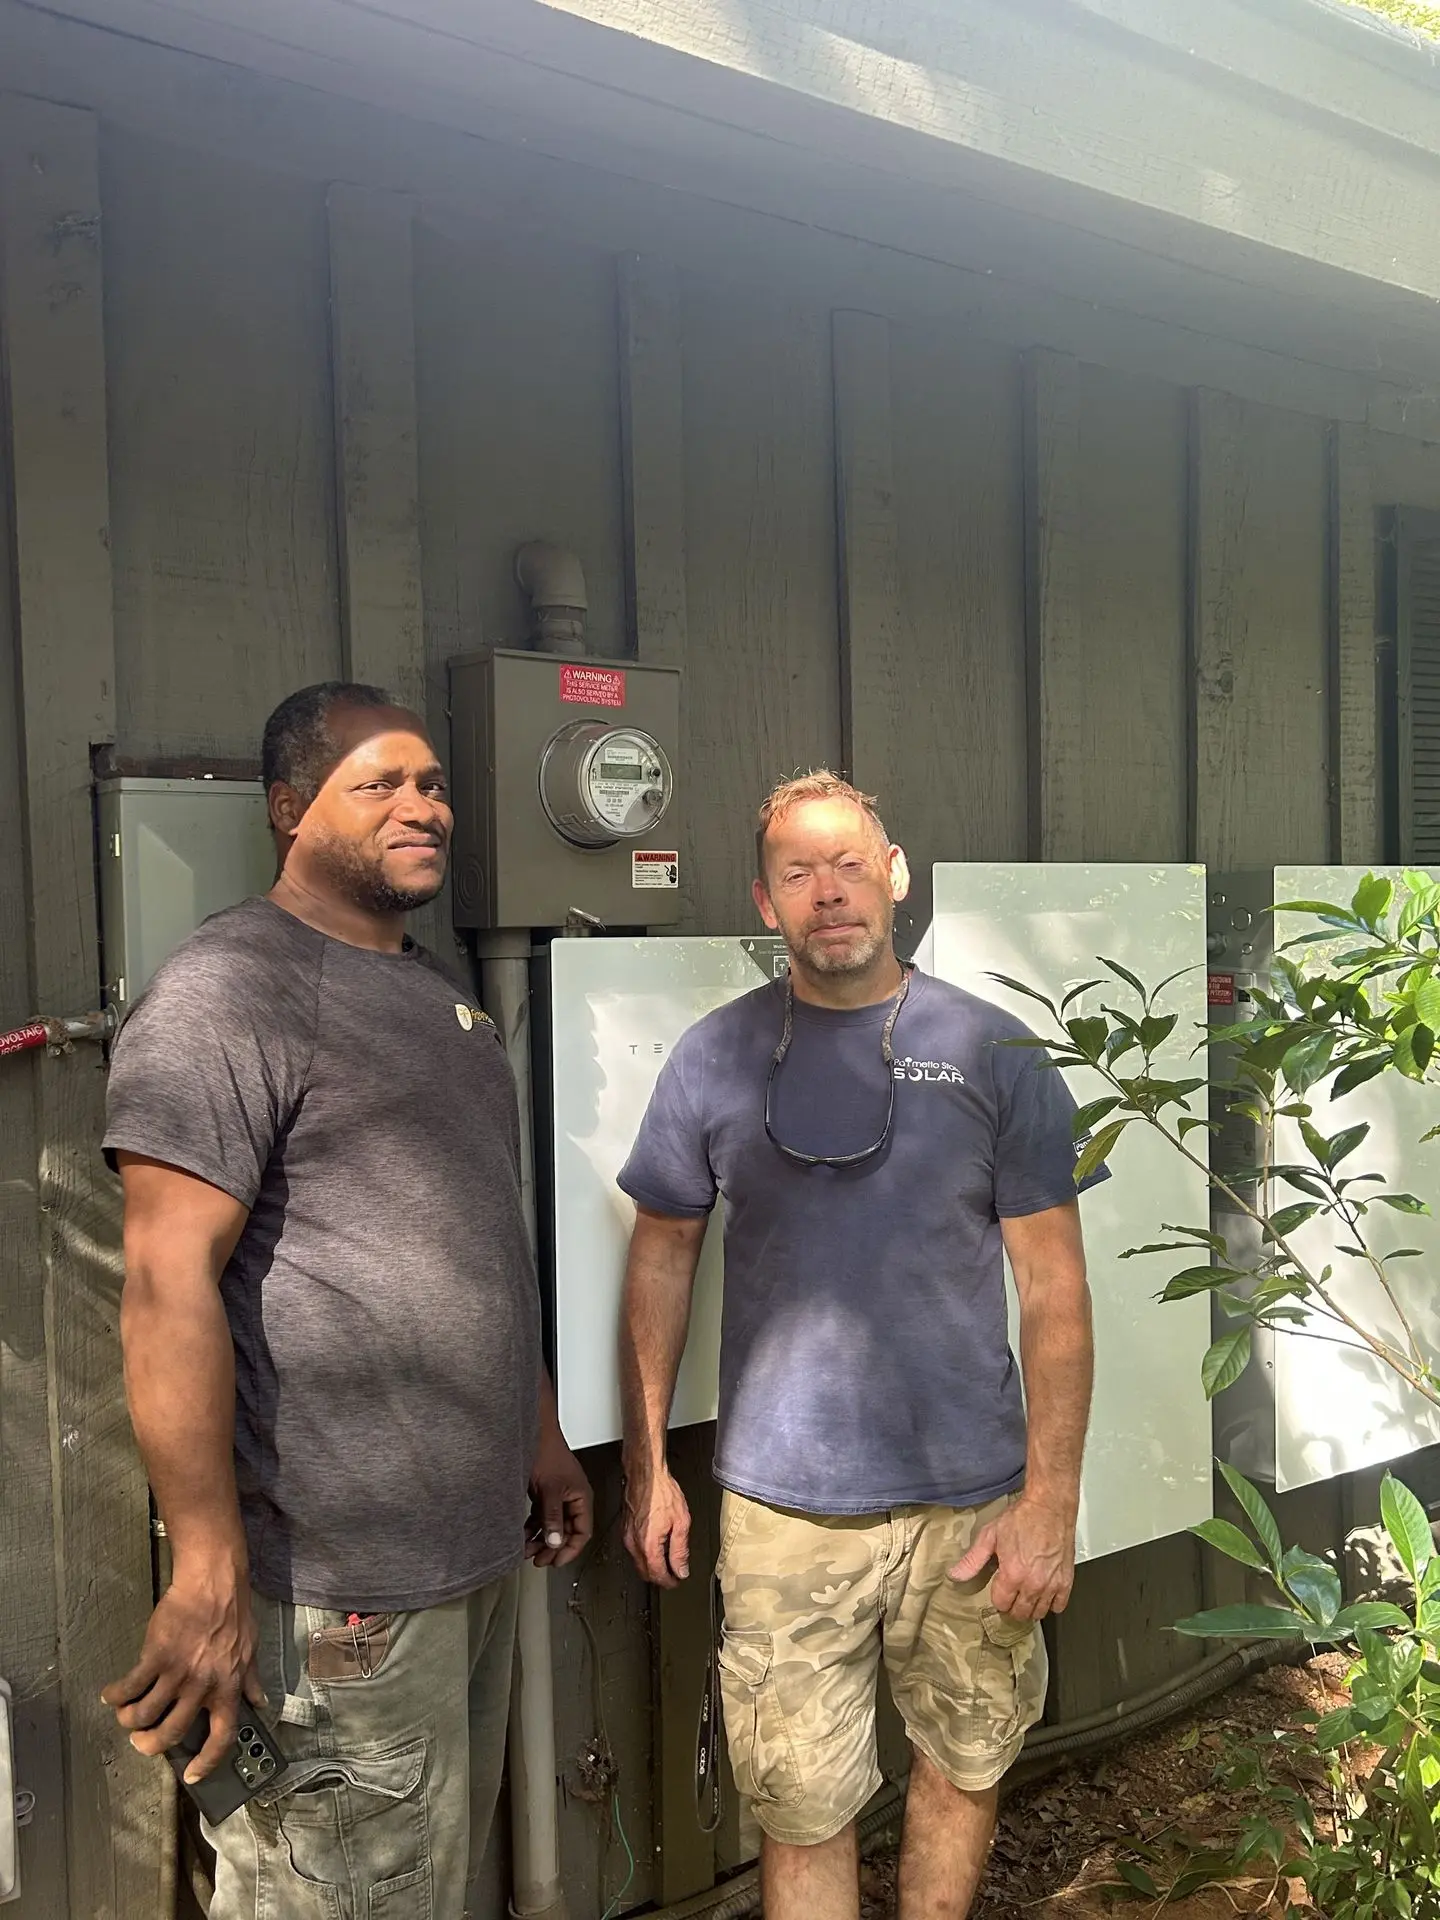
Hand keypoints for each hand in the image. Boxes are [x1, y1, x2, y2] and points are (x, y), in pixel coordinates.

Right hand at [101, 1556, 263, 1782]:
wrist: (214, 1582)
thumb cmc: (234, 1613)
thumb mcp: (250, 1649)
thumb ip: (251, 1680)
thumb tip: (260, 1703)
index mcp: (228, 1688)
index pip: (222, 1737)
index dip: (207, 1763)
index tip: (192, 1776)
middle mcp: (203, 1687)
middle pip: (171, 1733)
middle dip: (151, 1744)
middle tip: (141, 1741)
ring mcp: (178, 1673)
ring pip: (145, 1715)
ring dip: (130, 1720)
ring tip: (126, 1715)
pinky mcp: (156, 1656)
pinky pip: (130, 1687)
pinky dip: (116, 1695)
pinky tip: (112, 1694)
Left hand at [527, 1425, 592, 1568]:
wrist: (534, 1433)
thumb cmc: (547, 1453)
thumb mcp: (550, 1490)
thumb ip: (553, 1518)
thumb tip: (555, 1542)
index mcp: (582, 1498)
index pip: (582, 1532)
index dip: (570, 1549)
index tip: (555, 1561)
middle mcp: (572, 1500)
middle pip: (567, 1532)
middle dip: (552, 1547)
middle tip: (539, 1560)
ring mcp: (558, 1497)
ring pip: (552, 1527)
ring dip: (540, 1540)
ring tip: (526, 1550)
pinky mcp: (545, 1494)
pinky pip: (541, 1517)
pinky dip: (532, 1528)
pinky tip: (522, 1535)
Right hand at [622, 1465, 690, 1587]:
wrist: (645, 1474)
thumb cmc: (662, 1492)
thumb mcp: (681, 1522)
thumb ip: (680, 1550)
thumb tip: (681, 1569)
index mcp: (648, 1545)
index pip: (657, 1574)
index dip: (669, 1582)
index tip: (677, 1580)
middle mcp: (634, 1544)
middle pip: (645, 1573)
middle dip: (660, 1577)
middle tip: (674, 1574)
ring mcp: (627, 1536)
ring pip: (638, 1563)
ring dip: (652, 1567)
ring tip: (667, 1562)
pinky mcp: (625, 1529)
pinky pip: (634, 1551)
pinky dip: (645, 1555)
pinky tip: (655, 1549)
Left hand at [948, 1494, 1076, 1621]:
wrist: (1049, 1506)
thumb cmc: (1021, 1518)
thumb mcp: (990, 1535)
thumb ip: (973, 1560)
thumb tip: (956, 1575)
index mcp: (1012, 1574)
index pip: (1002, 1604)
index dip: (997, 1597)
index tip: (999, 1587)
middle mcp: (1033, 1584)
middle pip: (1020, 1613)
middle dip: (1013, 1605)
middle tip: (1011, 1592)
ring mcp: (1052, 1584)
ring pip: (1039, 1612)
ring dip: (1030, 1607)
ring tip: (1026, 1593)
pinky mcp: (1067, 1581)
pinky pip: (1059, 1606)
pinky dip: (1051, 1603)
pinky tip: (1044, 1592)